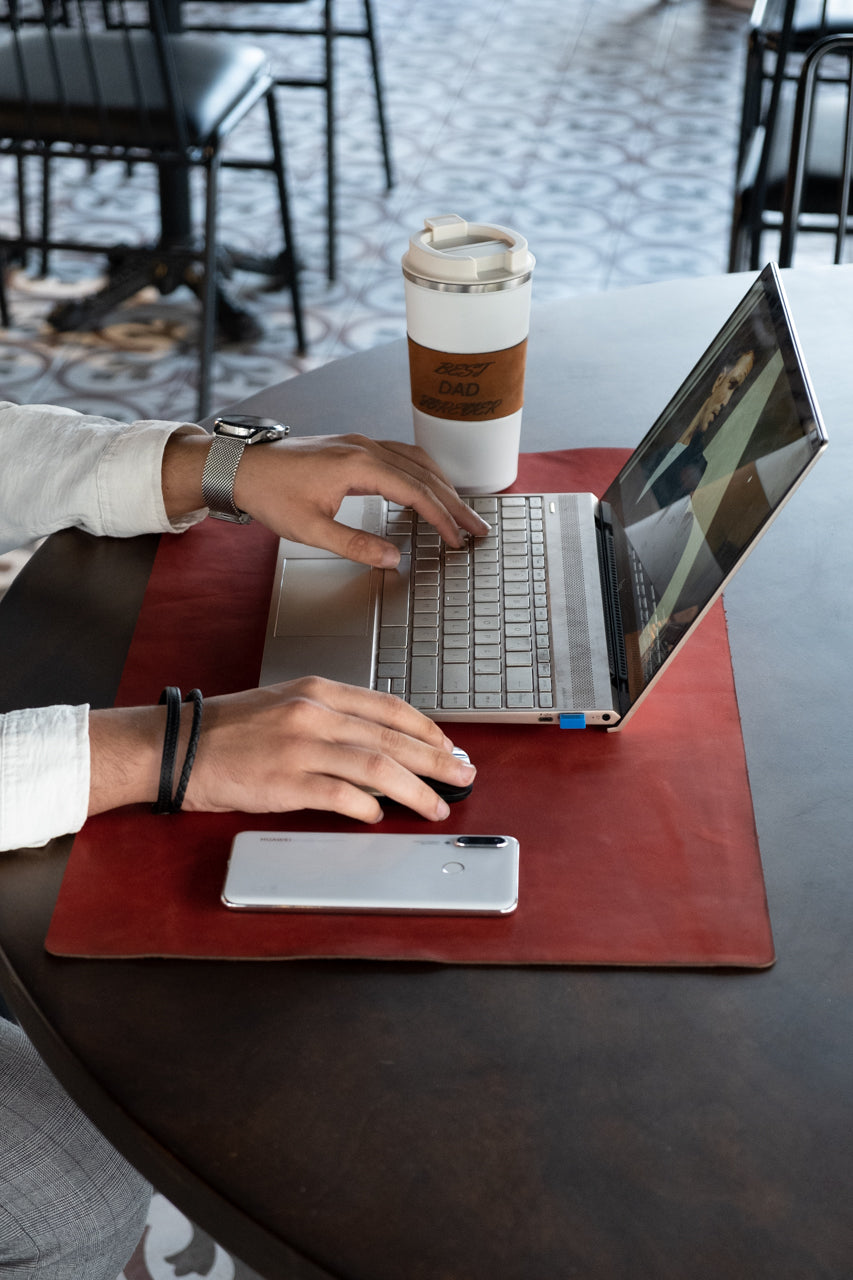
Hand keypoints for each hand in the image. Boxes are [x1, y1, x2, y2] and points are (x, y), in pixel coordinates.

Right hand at [88, 678, 476, 823]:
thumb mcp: (285, 705)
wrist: (177, 744)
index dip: (426, 729)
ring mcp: (301, 747)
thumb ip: (332, 720)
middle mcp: (314, 714)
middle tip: (464, 776)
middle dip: (437, 761)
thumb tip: (379, 745)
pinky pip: (341, 796)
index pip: (389, 708)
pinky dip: (368, 807)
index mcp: (317, 692)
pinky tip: (380, 816)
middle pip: (393, 739)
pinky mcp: (286, 782)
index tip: (449, 746)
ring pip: (378, 768)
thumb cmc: (230, 729)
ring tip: (436, 807)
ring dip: (415, 791)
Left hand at [162, 432, 490, 565]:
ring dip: (443, 486)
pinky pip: (401, 455)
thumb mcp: (310, 530)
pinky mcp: (353, 446)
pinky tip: (428, 485)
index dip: (442, 518)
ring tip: (461, 511)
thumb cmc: (270, 494)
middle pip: (425, 475)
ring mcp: (360, 443)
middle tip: (477, 529)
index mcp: (359, 466)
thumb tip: (392, 558)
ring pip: (417, 461)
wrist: (240, 465)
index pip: (416, 492)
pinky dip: (423, 472)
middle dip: (455, 504)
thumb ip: (355, 544)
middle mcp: (365, 448)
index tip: (458, 540)